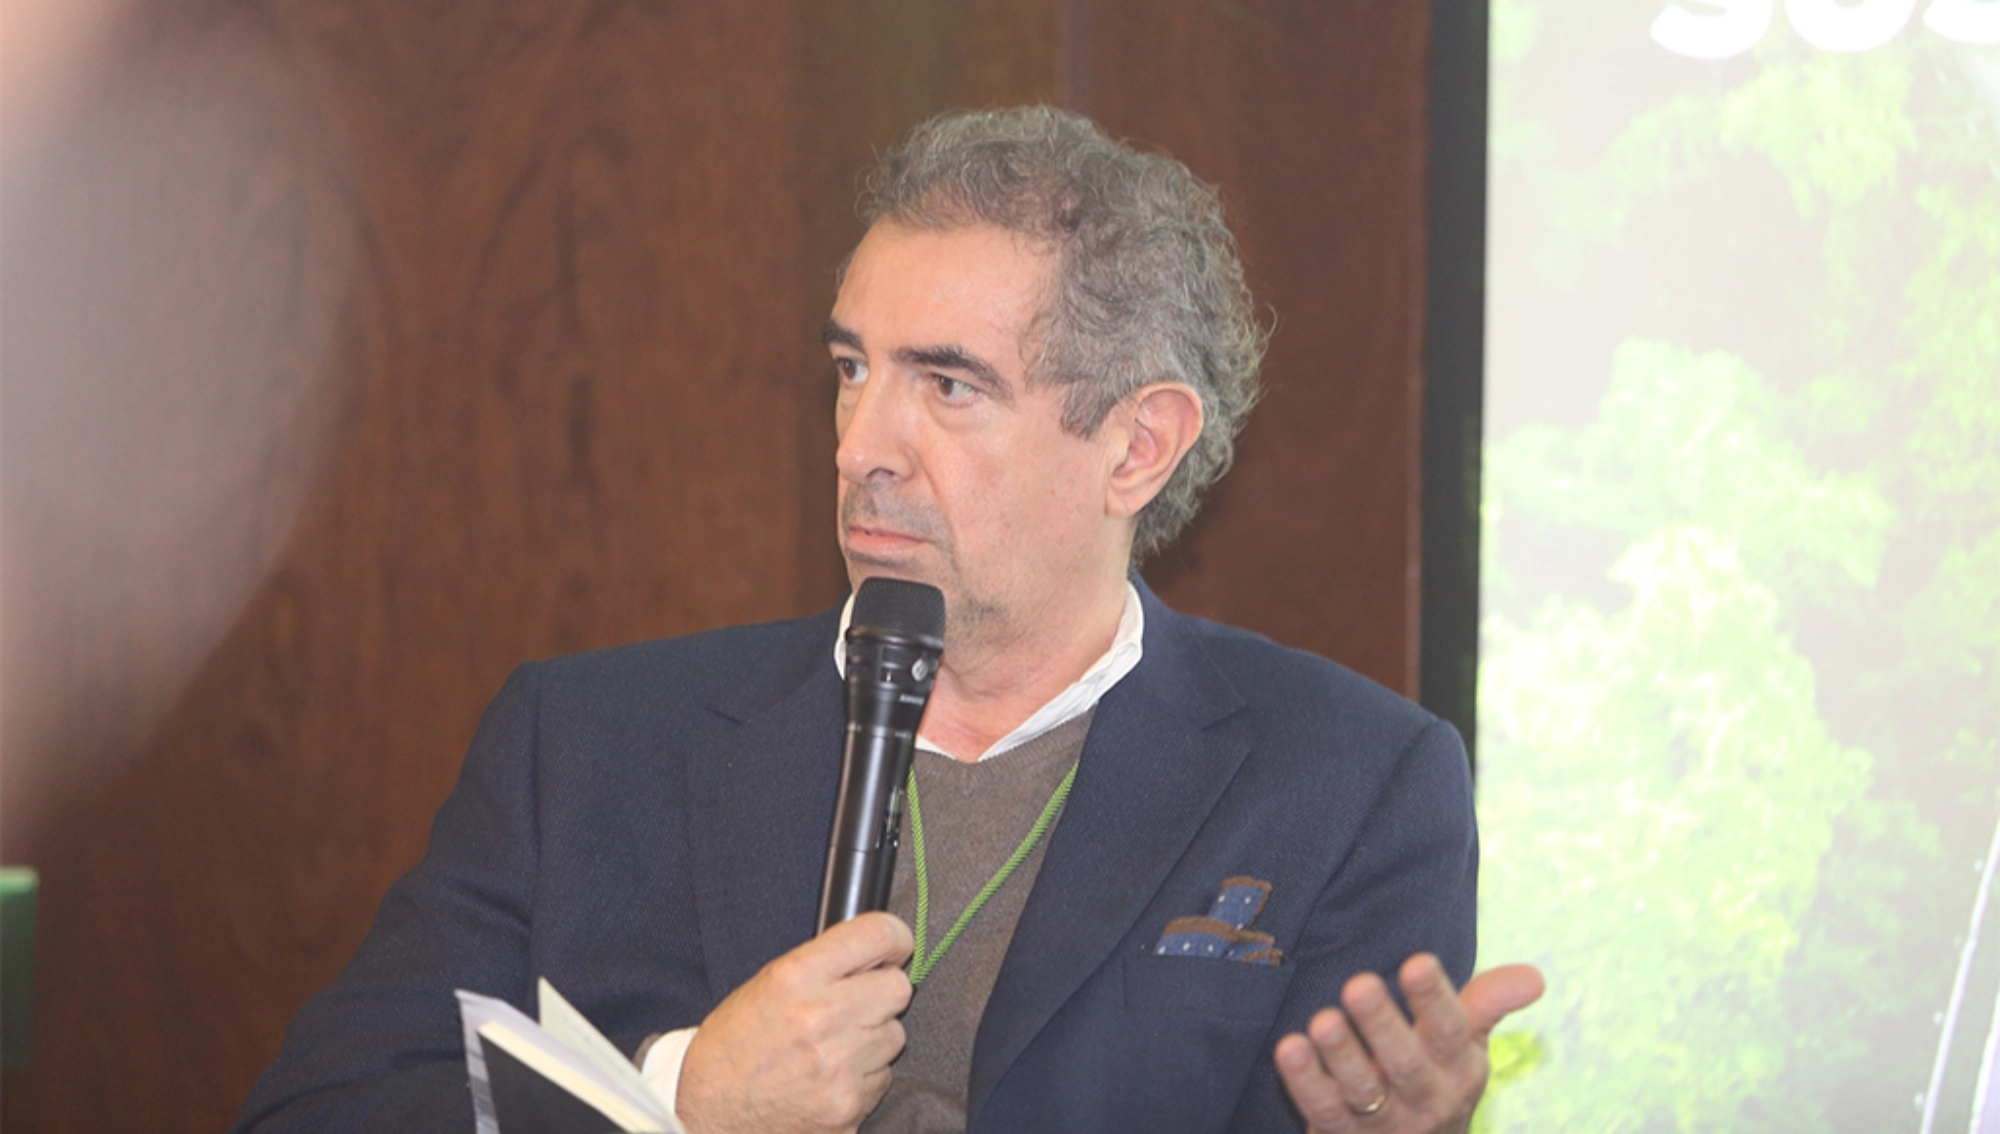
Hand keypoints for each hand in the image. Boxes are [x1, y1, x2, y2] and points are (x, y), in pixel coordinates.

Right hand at [676, 912, 914, 1133]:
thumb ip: (824, 964)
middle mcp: (821, 1019)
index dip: (893, 938)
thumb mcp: (767, 985)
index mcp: (796, 977)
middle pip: (898, 988)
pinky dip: (863, 1078)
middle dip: (881, 994)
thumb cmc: (733, 1047)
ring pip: (893, 1036)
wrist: (706, 1113)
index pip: (878, 935)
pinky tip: (828, 1079)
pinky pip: (882, 1079)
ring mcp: (838, 1068)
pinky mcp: (847, 1107)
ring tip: (829, 1049)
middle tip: (852, 1005)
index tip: (893, 947)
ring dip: (871, 1039)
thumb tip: (879, 950)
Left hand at [1274, 955, 1544, 1133]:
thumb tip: (1535, 977)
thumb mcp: (1467, 1042)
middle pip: (1406, 1065)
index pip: (1452, 1032)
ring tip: (1322, 1021)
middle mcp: (1427, 1098)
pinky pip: (1324, 1112)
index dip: (1435, 999)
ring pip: (1363, 1093)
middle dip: (1383, 1026)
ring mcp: (1386, 1124)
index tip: (1417, 962)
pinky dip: (1306, 1083)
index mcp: (1459, 1068)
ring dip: (1342, 1057)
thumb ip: (1489, 1002)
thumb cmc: (1437, 1075)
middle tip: (1358, 985)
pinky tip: (1289, 1049)